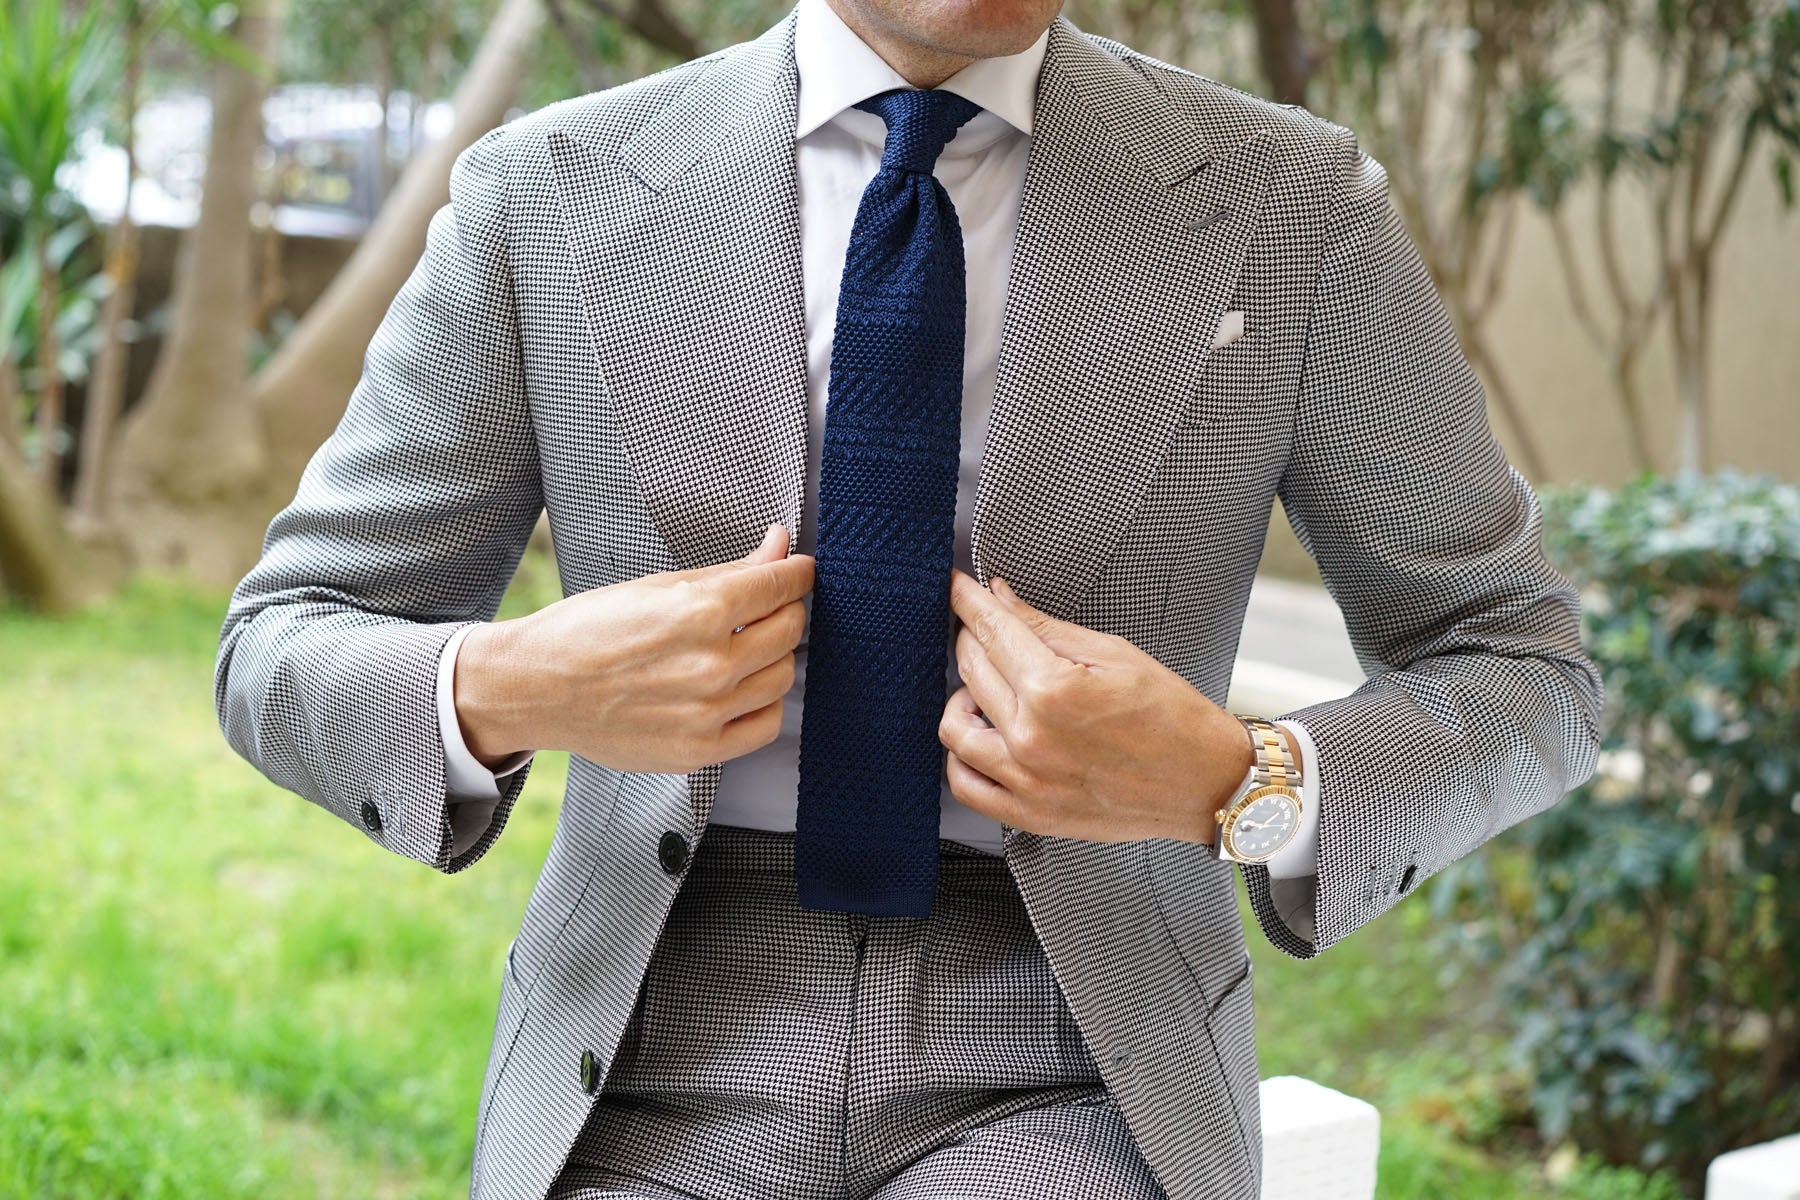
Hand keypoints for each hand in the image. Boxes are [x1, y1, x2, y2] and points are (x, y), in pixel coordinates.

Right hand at [455, 523, 813, 773]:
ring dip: (774, 656)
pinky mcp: (700, 749)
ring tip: (743, 647)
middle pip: (789, 630)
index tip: (797, 570)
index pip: (782, 585)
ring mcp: (708, 712)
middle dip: (785, 610)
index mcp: (700, 612)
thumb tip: (779, 546)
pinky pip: (766, 724)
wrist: (537, 689)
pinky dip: (763, 703)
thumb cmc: (589, 631)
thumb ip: (729, 570)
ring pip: (783, 676)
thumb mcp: (659, 585)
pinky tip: (740, 689)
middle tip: (765, 606)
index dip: (796, 572)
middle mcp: (711, 665)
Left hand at [938, 569, 1254, 843]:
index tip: (956, 587)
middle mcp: (1032, 737)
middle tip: (988, 630)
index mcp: (1054, 690)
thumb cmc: (1173, 718)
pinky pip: (965, 785)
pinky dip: (962, 756)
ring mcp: (1026, 781)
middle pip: (970, 669)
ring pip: (954, 727)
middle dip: (972, 637)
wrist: (1206, 783)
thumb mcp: (1115, 654)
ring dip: (962, 696)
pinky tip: (984, 736)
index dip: (967, 600)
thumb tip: (1001, 599)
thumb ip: (1047, 626)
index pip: (990, 630)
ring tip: (988, 689)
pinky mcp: (1029, 814)